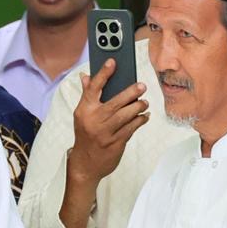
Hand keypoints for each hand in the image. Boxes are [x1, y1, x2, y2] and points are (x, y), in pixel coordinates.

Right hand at [67, 64, 148, 186]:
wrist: (85, 164)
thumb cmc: (85, 136)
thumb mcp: (82, 116)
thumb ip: (87, 96)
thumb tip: (86, 76)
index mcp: (84, 111)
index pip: (93, 88)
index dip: (103, 73)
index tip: (113, 62)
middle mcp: (94, 120)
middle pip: (115, 102)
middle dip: (131, 93)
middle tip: (141, 86)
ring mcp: (105, 133)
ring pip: (126, 116)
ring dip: (138, 107)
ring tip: (144, 103)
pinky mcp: (116, 143)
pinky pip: (131, 128)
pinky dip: (140, 121)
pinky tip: (144, 117)